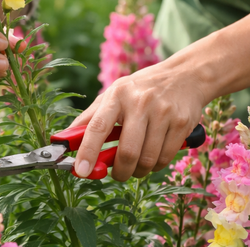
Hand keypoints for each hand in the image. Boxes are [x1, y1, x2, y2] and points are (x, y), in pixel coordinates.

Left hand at [70, 61, 206, 180]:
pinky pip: (165, 159)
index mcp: (117, 95)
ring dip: (138, 171)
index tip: (81, 171)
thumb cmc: (140, 89)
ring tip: (136, 163)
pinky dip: (156, 166)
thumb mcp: (114, 94)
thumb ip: (90, 117)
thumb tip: (65, 139)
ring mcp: (162, 112)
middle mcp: (139, 102)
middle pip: (127, 152)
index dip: (88, 151)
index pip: (97, 126)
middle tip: (117, 174)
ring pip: (147, 160)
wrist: (184, 76)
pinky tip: (153, 155)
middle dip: (120, 172)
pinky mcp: (181, 123)